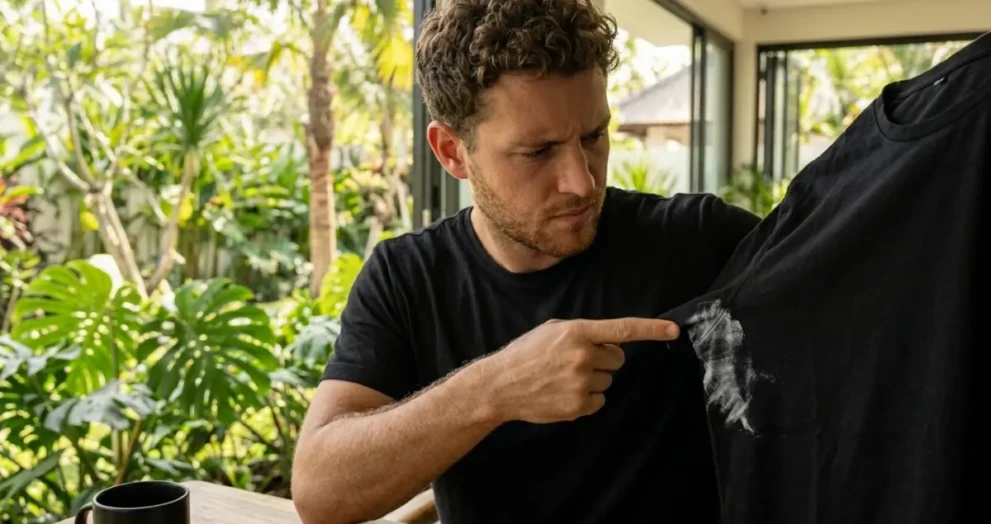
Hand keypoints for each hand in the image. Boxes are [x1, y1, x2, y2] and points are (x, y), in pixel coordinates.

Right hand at [474, 318, 679, 423]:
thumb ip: (582, 333)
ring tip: (563, 378)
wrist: (501, 385)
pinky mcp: (579, 405)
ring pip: (608, 380)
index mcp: (577, 332)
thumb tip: (609, 342)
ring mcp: (582, 383)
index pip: (623, 329)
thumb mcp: (552, 331)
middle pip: (618, 359)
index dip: (651, 329)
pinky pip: (600, 400)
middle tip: (576, 362)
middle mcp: (583, 356)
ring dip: (593, 379)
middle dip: (604, 359)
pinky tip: (564, 393)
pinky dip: (587, 398)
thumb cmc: (526, 354)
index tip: (674, 330)